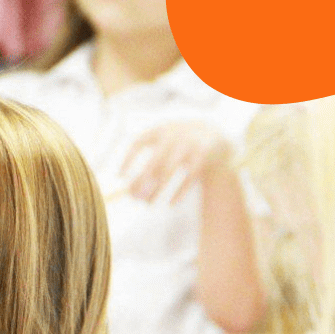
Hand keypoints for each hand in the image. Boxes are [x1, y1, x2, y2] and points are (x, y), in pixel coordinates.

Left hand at [116, 121, 231, 203]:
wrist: (214, 134)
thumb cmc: (179, 146)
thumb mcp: (164, 147)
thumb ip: (148, 167)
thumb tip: (131, 193)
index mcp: (159, 130)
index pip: (138, 142)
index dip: (128, 159)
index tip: (120, 176)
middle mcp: (173, 134)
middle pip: (154, 159)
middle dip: (142, 179)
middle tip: (134, 197)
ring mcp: (189, 143)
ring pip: (170, 169)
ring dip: (157, 188)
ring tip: (148, 203)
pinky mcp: (203, 154)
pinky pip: (189, 176)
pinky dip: (179, 191)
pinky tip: (171, 203)